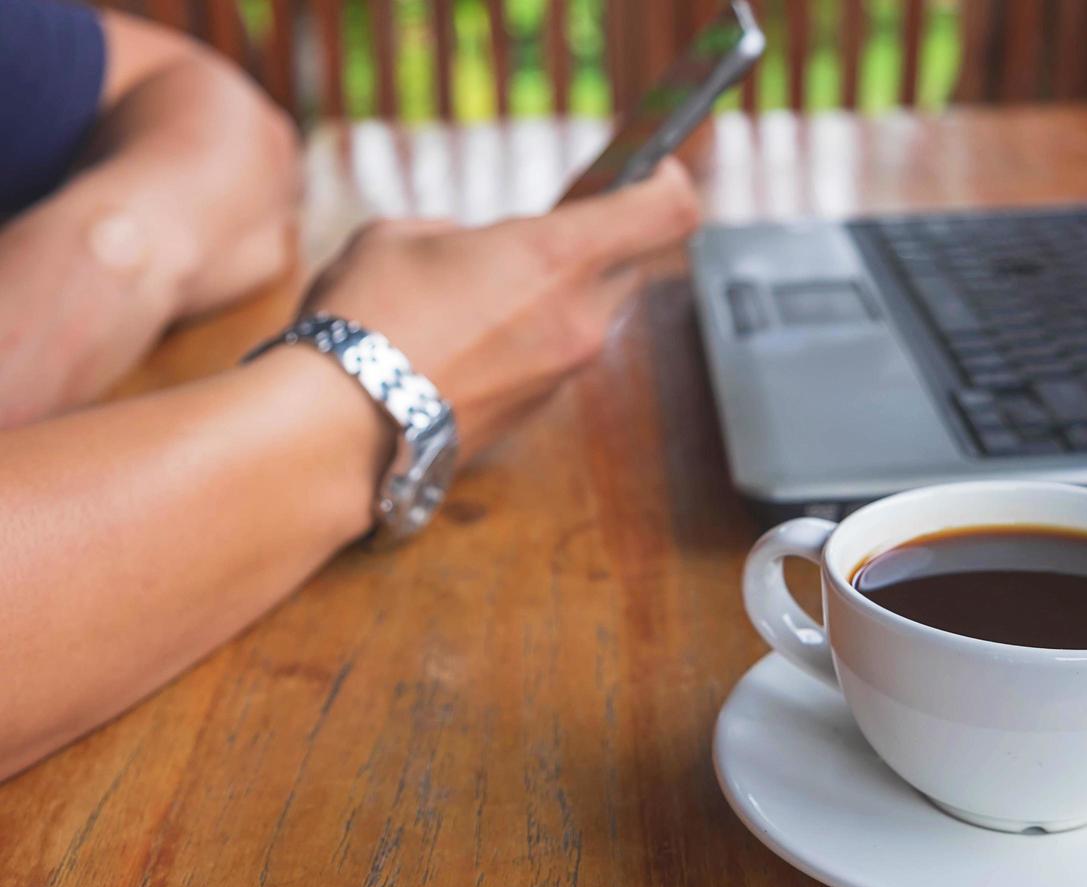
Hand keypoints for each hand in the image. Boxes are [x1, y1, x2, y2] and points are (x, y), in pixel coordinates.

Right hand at [298, 158, 699, 457]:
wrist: (336, 434)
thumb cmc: (364, 322)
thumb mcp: (400, 236)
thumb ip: (462, 234)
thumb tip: (477, 251)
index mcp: (557, 256)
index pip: (666, 211)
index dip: (667, 181)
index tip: (653, 168)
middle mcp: (579, 319)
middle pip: (630, 263)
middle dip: (601, 243)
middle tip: (550, 230)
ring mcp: (564, 374)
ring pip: (590, 313)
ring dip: (558, 294)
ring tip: (487, 289)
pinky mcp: (538, 413)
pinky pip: (556, 356)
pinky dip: (531, 339)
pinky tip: (470, 338)